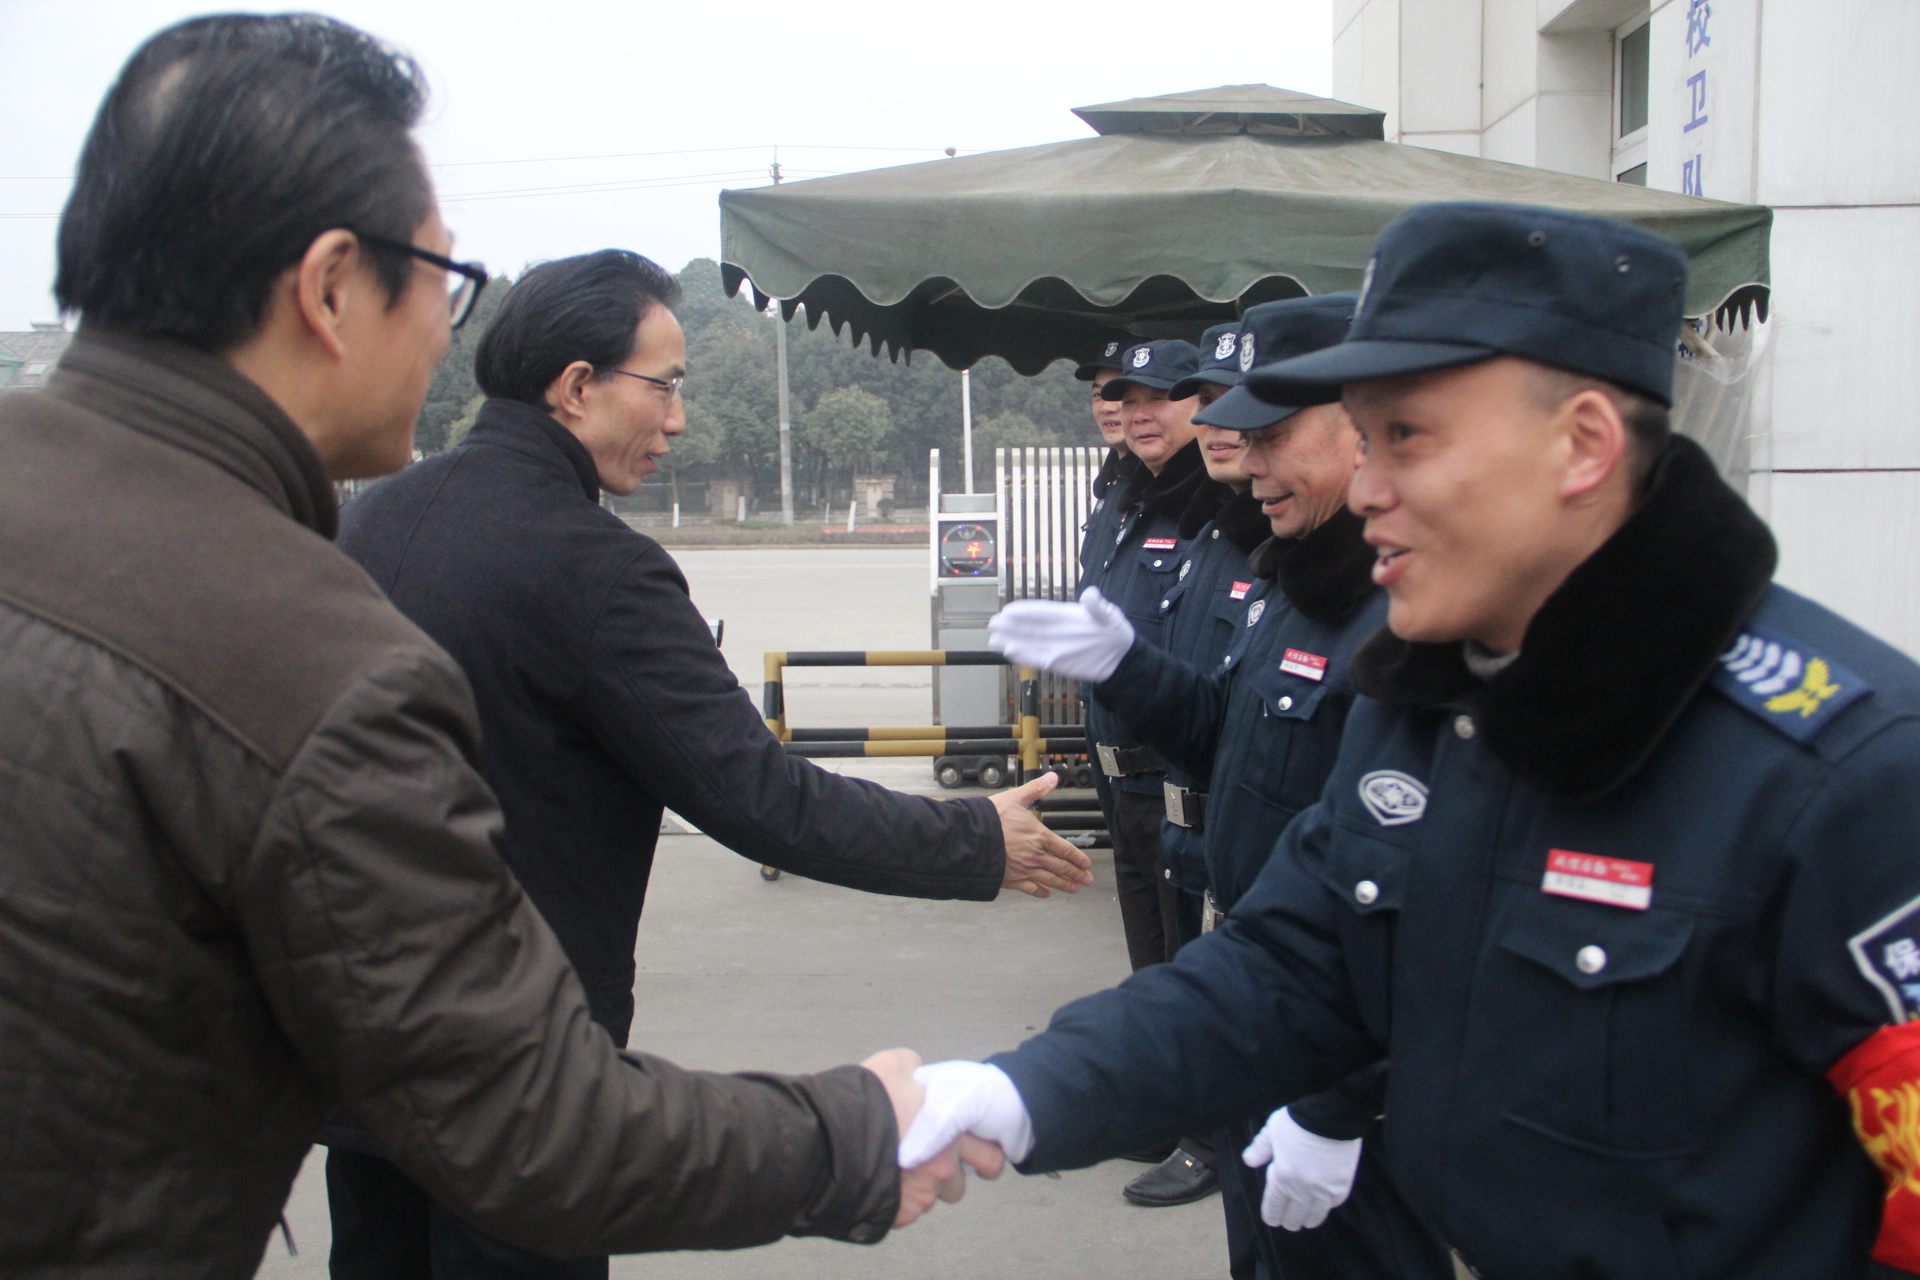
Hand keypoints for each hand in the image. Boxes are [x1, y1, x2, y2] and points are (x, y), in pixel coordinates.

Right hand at [863, 1050, 1007, 1227]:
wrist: (832, 1133)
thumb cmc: (865, 1098)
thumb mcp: (896, 1065)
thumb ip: (917, 1072)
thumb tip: (916, 1074)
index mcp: (953, 1130)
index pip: (990, 1158)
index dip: (980, 1156)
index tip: (969, 1153)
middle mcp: (944, 1166)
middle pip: (960, 1186)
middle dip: (949, 1179)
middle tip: (930, 1166)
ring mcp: (922, 1193)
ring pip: (930, 1199)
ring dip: (919, 1188)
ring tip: (895, 1169)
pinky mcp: (900, 1213)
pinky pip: (905, 1212)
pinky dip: (895, 1201)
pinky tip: (878, 1181)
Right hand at [987, 587, 1135, 681]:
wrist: (1122, 655)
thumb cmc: (1115, 629)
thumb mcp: (1109, 615)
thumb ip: (1098, 606)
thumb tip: (1090, 594)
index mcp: (1065, 615)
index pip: (1041, 612)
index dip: (1025, 611)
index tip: (1008, 610)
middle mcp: (1055, 630)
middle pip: (1029, 627)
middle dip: (1011, 626)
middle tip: (993, 623)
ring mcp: (1055, 646)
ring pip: (1029, 643)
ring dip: (1011, 641)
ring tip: (993, 639)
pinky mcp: (1057, 663)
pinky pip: (1037, 659)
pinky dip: (1023, 657)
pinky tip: (1009, 652)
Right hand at [990, 771, 1093, 896]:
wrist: (970, 839)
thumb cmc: (991, 819)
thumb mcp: (1015, 798)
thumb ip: (1036, 789)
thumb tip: (1052, 777)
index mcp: (1039, 835)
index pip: (1065, 849)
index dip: (1078, 858)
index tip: (1086, 864)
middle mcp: (1035, 855)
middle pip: (1061, 867)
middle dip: (1077, 874)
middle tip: (1087, 880)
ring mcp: (1024, 869)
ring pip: (1050, 880)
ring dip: (1065, 885)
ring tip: (1075, 889)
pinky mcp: (1012, 880)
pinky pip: (1030, 889)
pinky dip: (1040, 892)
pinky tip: (1046, 894)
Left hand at [1241, 1108, 1362, 1230]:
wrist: (1330, 1115)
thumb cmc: (1297, 1121)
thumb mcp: (1272, 1131)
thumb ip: (1260, 1148)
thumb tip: (1249, 1161)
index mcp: (1282, 1177)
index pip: (1274, 1206)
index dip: (1272, 1215)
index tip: (1272, 1220)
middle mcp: (1302, 1190)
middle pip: (1294, 1217)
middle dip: (1289, 1220)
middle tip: (1289, 1222)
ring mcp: (1324, 1190)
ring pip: (1315, 1216)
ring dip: (1308, 1219)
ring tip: (1306, 1221)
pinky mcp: (1342, 1186)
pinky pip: (1333, 1204)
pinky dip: (1326, 1206)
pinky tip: (1323, 1205)